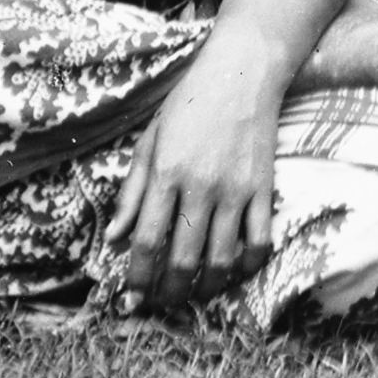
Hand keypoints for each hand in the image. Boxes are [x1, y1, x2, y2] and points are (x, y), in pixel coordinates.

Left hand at [110, 34, 288, 307]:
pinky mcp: (264, 189)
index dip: (138, 278)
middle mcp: (201, 187)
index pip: (147, 241)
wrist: (243, 71)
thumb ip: (132, 192)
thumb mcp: (149, 140)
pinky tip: (234, 273)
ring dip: (205, 288)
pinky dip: (247, 266)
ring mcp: (236, 190)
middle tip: (160, 306)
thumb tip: (113, 238)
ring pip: (221, 259)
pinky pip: (260, 241)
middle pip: (182, 259)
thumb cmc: (189, 102)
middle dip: (168, 293)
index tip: (132, 300)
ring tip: (193, 297)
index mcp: (166, 174)